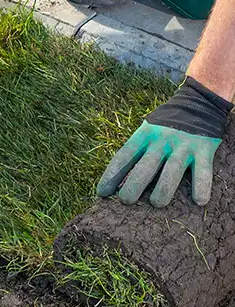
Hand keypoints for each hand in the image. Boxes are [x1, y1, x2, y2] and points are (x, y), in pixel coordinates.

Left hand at [97, 77, 231, 206]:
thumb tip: (119, 179)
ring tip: (156, 203)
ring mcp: (183, 145)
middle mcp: (162, 140)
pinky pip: (203, 171)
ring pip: (171, 170)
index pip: (124, 157)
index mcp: (144, 135)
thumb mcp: (147, 130)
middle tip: (125, 200)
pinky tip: (199, 201)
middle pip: (145, 166)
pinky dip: (201, 186)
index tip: (102, 193)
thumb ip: (138, 150)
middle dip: (134, 185)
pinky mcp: (204, 149)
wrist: (198, 103)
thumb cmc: (165, 124)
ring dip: (163, 189)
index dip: (112, 175)